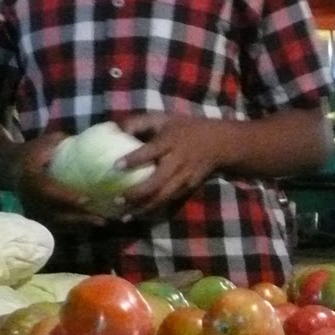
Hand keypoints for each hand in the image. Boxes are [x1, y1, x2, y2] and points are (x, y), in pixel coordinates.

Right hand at [10, 131, 110, 227]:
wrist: (9, 167)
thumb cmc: (32, 152)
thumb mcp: (43, 143)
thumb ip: (60, 142)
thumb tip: (89, 137)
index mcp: (30, 178)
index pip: (48, 191)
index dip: (66, 197)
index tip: (86, 200)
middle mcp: (29, 198)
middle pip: (54, 213)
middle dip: (78, 218)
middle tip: (101, 219)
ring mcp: (32, 209)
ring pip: (57, 223)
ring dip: (80, 226)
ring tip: (102, 224)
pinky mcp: (37, 216)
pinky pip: (56, 226)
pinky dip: (74, 228)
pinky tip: (92, 225)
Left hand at [113, 111, 235, 218]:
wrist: (219, 144)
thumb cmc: (186, 129)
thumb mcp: (163, 118)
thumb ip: (139, 122)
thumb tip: (114, 130)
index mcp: (170, 142)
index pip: (150, 152)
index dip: (133, 159)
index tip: (116, 166)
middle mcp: (177, 162)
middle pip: (157, 182)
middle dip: (137, 193)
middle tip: (117, 200)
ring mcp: (184, 178)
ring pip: (163, 197)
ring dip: (144, 208)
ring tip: (125, 216)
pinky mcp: (187, 189)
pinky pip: (169, 201)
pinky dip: (153, 210)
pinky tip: (139, 215)